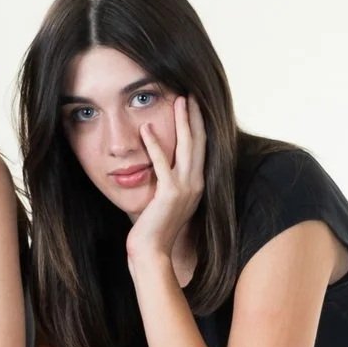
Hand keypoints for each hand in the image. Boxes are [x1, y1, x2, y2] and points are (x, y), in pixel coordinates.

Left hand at [126, 96, 205, 268]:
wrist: (153, 253)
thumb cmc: (155, 230)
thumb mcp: (166, 202)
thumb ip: (168, 184)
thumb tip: (162, 168)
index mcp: (197, 185)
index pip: (201, 148)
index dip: (198, 125)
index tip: (193, 106)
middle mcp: (196, 184)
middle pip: (199, 142)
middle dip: (194, 115)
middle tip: (190, 93)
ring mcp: (185, 188)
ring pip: (187, 147)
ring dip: (182, 121)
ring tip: (178, 100)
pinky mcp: (169, 194)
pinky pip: (162, 163)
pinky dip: (154, 144)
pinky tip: (146, 128)